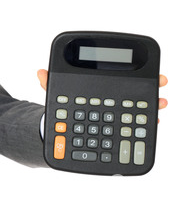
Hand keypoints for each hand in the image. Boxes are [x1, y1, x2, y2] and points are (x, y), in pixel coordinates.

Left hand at [37, 69, 167, 116]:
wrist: (63, 130)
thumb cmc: (64, 109)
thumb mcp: (57, 97)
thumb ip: (50, 85)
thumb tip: (40, 73)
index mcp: (99, 88)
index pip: (118, 76)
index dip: (135, 72)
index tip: (151, 72)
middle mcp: (110, 98)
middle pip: (133, 90)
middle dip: (149, 85)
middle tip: (161, 82)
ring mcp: (115, 114)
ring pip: (136, 107)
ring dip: (151, 103)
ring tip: (161, 102)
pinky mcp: (117, 129)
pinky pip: (132, 126)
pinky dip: (143, 123)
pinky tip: (153, 121)